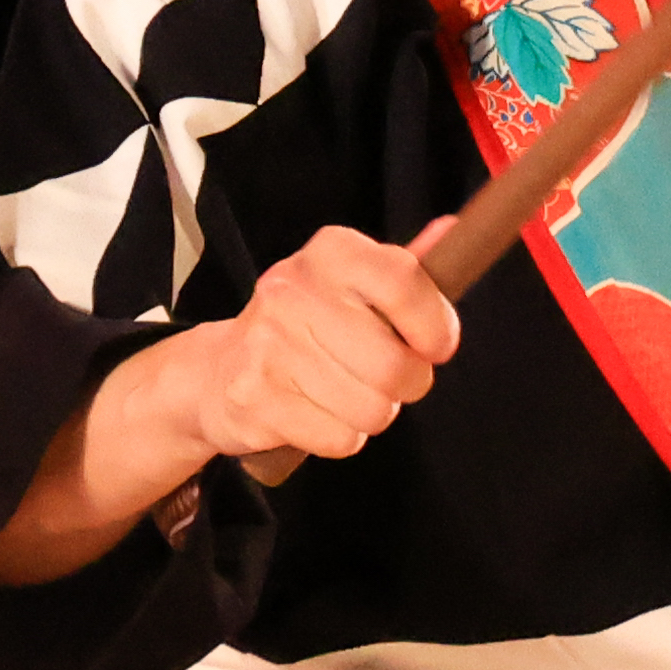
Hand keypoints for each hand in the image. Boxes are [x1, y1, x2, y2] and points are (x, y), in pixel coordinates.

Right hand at [176, 219, 460, 462]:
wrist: (218, 370)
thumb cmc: (305, 328)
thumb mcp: (353, 285)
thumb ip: (406, 269)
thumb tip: (452, 231)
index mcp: (331, 253)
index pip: (404, 283)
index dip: (435, 326)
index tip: (437, 345)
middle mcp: (294, 289)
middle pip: (395, 365)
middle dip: (406, 385)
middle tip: (387, 378)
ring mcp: (270, 344)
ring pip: (372, 409)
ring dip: (372, 413)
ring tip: (345, 393)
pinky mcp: (255, 397)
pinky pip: (339, 438)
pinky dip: (340, 436)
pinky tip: (317, 412)